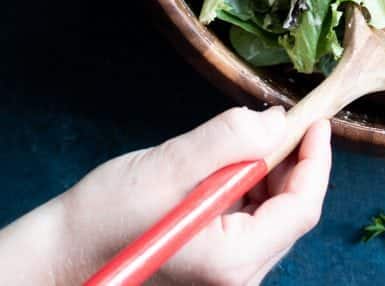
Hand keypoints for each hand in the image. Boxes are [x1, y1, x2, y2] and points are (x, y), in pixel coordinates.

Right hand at [0, 106, 330, 285]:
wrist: (64, 256)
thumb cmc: (108, 216)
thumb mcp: (170, 166)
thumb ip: (227, 140)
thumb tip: (276, 123)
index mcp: (234, 262)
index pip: (302, 208)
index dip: (316, 158)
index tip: (316, 118)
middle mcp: (238, 279)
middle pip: (291, 213)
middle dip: (292, 161)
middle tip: (278, 119)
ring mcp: (227, 277)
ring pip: (272, 217)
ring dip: (270, 173)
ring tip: (242, 142)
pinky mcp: (214, 268)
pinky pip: (250, 226)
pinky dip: (250, 190)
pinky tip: (227, 168)